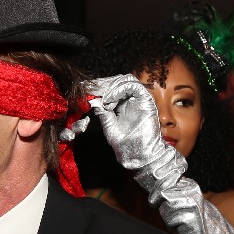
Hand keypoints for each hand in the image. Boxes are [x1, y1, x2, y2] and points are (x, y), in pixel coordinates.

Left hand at [86, 74, 185, 198]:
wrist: (137, 154)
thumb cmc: (125, 143)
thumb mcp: (108, 125)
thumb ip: (102, 113)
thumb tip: (93, 101)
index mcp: (122, 104)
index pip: (112, 87)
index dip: (100, 85)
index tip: (86, 87)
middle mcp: (131, 99)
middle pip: (119, 80)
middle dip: (104, 83)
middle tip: (92, 89)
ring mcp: (139, 99)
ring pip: (126, 79)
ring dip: (112, 86)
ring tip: (104, 99)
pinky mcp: (146, 101)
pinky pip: (134, 87)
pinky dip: (120, 89)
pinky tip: (111, 100)